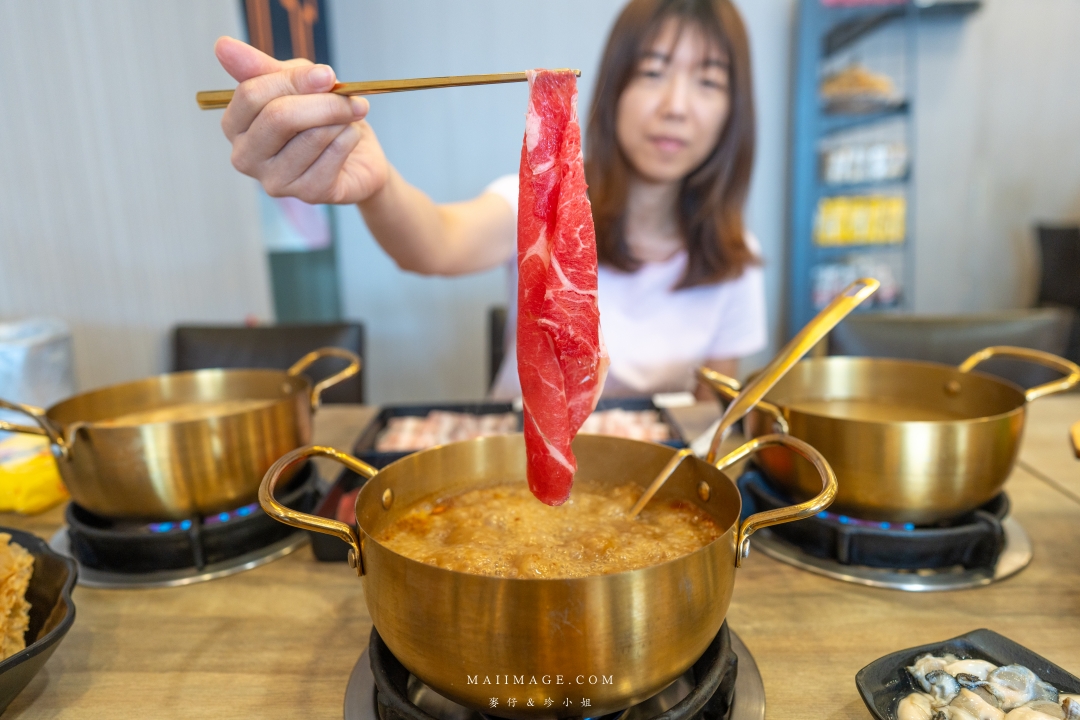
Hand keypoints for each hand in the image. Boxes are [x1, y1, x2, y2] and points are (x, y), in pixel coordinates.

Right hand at [215, 36, 388, 204]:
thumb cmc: (319, 117)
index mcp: (235, 126)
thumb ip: (261, 68)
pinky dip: (349, 138)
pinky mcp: (307, 195)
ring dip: (340, 119)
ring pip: (312, 136)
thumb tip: (222, 45)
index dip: (294, 80)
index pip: (252, 94)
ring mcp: (274, 181)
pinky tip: (350, 138)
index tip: (327, 74)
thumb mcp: (293, 83)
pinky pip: (333, 155)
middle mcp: (246, 157)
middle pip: (279, 117)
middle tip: (351, 96)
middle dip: (322, 102)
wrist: (357, 157)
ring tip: (350, 117)